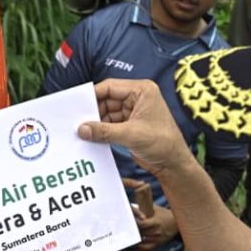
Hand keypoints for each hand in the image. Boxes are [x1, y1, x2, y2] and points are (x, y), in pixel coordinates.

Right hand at [78, 79, 193, 178]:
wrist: (173, 163)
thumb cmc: (163, 144)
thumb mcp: (131, 135)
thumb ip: (105, 131)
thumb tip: (82, 129)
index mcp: (142, 91)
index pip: (111, 87)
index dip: (93, 95)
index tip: (77, 104)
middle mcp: (137, 98)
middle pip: (107, 99)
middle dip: (93, 111)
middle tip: (77, 121)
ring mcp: (133, 111)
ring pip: (107, 112)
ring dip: (96, 122)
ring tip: (83, 131)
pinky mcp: (130, 124)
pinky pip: (111, 123)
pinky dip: (102, 130)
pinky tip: (92, 137)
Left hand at [135, 205, 177, 249]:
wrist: (176, 223)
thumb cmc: (164, 214)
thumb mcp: (156, 209)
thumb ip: (145, 208)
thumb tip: (131, 206)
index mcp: (156, 221)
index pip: (142, 224)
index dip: (136, 223)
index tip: (131, 221)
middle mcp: (157, 231)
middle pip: (141, 232)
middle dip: (135, 230)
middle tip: (128, 227)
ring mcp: (158, 239)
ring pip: (143, 240)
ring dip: (137, 237)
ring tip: (131, 233)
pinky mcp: (158, 244)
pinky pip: (147, 247)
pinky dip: (141, 245)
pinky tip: (137, 241)